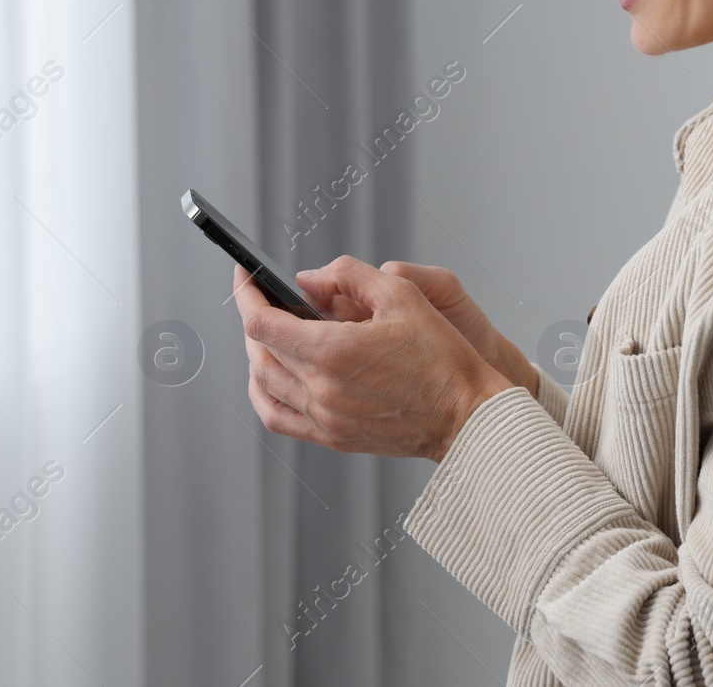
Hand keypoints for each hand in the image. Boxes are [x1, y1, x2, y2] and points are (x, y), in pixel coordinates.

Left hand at [234, 257, 514, 461]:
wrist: (467, 416)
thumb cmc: (442, 356)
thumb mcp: (402, 292)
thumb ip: (348, 274)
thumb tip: (306, 279)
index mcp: (332, 351)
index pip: (260, 321)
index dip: (246, 293)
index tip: (245, 275)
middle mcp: (321, 389)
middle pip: (257, 350)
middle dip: (253, 317)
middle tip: (263, 297)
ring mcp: (324, 418)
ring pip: (261, 385)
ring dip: (255, 354)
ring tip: (269, 333)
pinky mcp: (333, 438)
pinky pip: (278, 417)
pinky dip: (263, 394)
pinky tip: (271, 378)